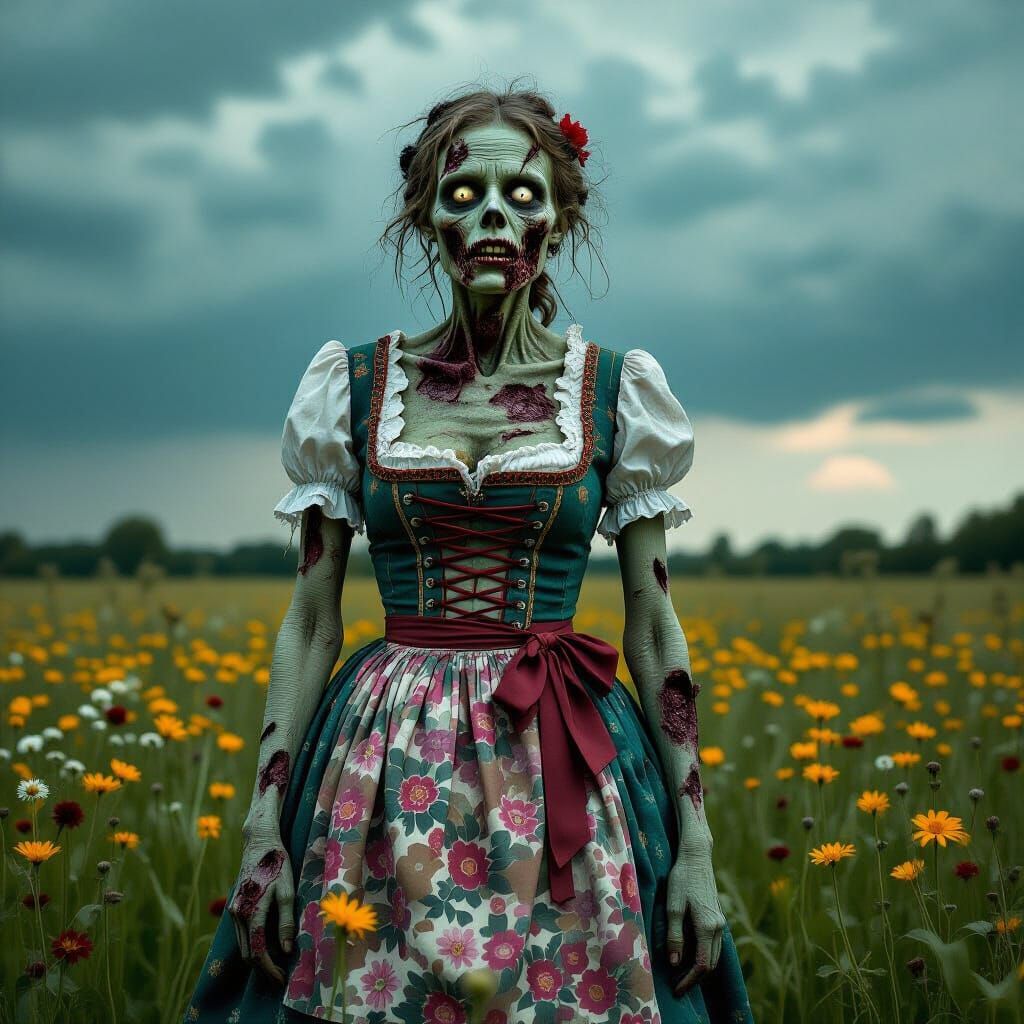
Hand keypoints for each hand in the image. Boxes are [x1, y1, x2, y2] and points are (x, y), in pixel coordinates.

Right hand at [228, 829, 295, 984]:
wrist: (259, 842)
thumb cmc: (277, 864)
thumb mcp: (287, 890)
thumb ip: (286, 921)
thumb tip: (286, 949)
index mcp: (251, 911)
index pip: (257, 951)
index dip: (269, 969)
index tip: (281, 979)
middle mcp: (237, 914)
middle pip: (247, 953)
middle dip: (263, 968)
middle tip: (281, 976)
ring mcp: (233, 911)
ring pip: (242, 945)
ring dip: (257, 958)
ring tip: (277, 964)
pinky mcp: (234, 907)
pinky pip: (242, 934)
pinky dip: (252, 945)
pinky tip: (268, 945)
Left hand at [666, 844, 725, 996]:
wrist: (697, 857)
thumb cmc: (682, 879)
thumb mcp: (673, 907)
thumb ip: (674, 936)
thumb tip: (675, 963)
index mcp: (708, 926)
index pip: (702, 965)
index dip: (690, 980)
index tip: (676, 989)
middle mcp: (718, 927)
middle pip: (711, 964)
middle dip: (695, 979)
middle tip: (678, 987)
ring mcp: (720, 922)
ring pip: (714, 955)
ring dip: (701, 969)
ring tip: (682, 976)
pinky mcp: (717, 917)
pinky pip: (714, 945)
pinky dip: (705, 956)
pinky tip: (690, 956)